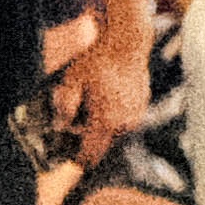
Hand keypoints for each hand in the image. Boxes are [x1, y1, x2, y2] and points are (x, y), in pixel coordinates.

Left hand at [62, 33, 151, 168]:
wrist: (127, 44)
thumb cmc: (98, 61)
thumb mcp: (71, 81)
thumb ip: (65, 107)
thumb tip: (63, 125)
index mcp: (105, 121)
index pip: (91, 154)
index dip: (79, 160)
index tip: (72, 160)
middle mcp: (124, 124)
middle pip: (102, 143)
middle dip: (88, 136)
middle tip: (77, 116)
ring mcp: (135, 116)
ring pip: (114, 131)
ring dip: (102, 124)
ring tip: (93, 101)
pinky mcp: (142, 107)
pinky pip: (124, 119)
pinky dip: (114, 113)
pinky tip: (106, 95)